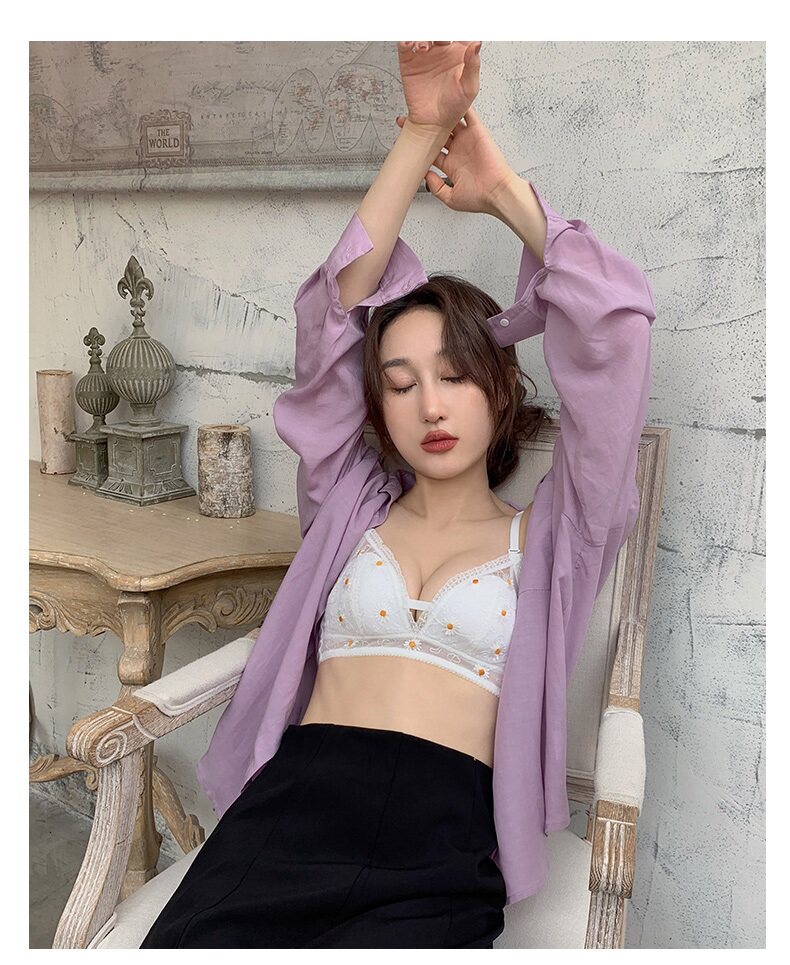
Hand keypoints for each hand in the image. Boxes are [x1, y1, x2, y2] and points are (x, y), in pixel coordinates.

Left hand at [395, 104, 516, 214]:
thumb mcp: (451, 198)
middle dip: (423, 126)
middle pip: (437, 134)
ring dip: (439, 114)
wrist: (496, 193)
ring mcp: (466, 140)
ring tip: (426, 104)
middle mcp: (457, 150)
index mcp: (450, 165)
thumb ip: (436, 187)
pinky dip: (461, 105)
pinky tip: (449, 96)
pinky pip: (468, 114)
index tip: (406, 138)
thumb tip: (425, 175)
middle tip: (409, 118)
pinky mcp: (477, 132)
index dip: (418, 144)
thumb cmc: (478, 199)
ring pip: (449, 122)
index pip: (431, 151)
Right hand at [396, 40, 480, 132]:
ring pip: (423, 35)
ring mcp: (425, 56)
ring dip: (422, 36)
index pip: (461, 33)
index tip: (456, 34)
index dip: (459, 29)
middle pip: (440, 31)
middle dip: (438, 31)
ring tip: (423, 48)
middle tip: (438, 40)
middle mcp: (442, 52)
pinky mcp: (410, 63)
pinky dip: (406, 41)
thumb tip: (476, 43)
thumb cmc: (453, 109)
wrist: (432, 125)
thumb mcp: (469, 88)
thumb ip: (473, 64)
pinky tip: (410, 45)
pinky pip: (405, 46)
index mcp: (459, 55)